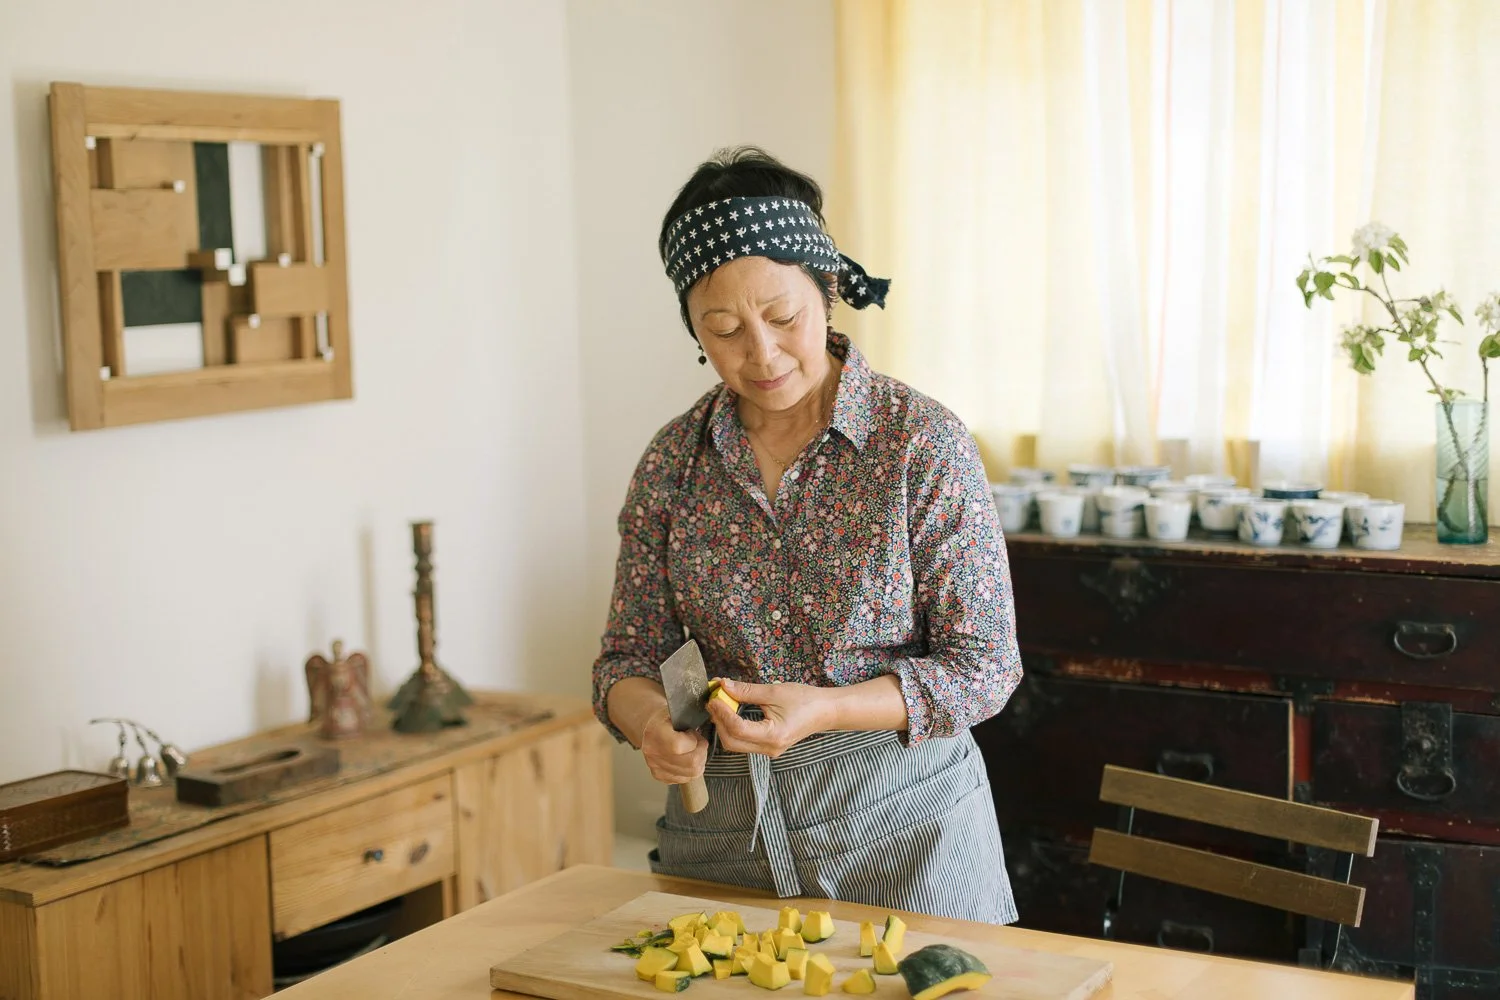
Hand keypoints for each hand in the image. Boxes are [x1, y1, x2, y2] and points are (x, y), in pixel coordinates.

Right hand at [640, 706, 708, 784]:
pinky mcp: (660, 776)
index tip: (693, 734)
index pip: (679, 746)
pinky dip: (691, 769)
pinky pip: (685, 779)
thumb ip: (689, 719)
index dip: (693, 741)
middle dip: (701, 752)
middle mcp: (653, 752)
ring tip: (694, 750)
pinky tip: (686, 758)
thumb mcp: (677, 712)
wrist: (651, 729)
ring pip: (691, 773)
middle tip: (699, 743)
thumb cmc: (666, 720)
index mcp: (655, 732)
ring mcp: (655, 766)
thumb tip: (705, 725)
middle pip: (690, 763)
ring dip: (699, 761)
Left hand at [707, 679, 832, 757]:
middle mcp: (769, 748)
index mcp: (773, 736)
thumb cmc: (805, 699)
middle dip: (719, 721)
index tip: (714, 696)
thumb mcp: (775, 691)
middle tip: (713, 700)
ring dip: (724, 725)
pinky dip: (733, 728)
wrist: (826, 711)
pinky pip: (744, 742)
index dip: (722, 712)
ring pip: (736, 744)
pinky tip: (730, 712)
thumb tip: (723, 685)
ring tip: (720, 704)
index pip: (738, 729)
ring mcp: (769, 751)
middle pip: (732, 742)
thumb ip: (747, 691)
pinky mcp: (768, 747)